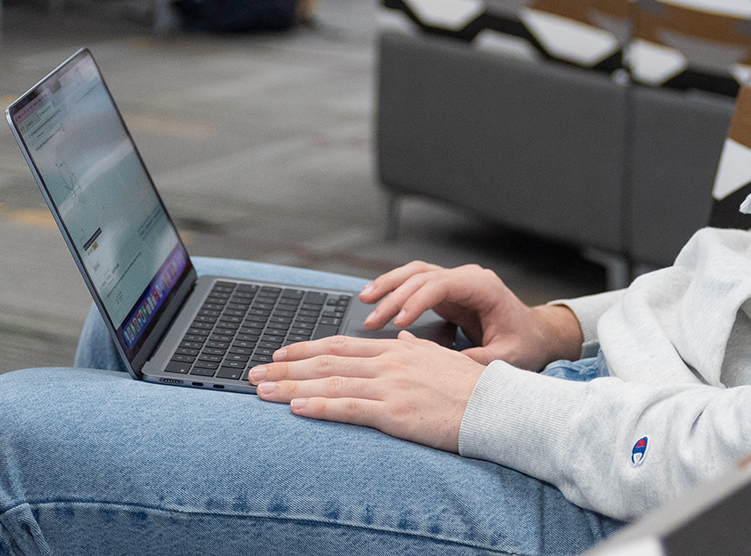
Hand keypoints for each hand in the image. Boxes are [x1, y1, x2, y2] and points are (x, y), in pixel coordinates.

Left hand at [250, 332, 482, 451]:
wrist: (496, 406)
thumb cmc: (474, 387)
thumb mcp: (443, 358)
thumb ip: (419, 347)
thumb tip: (406, 336)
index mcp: (398, 349)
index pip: (341, 345)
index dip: (306, 349)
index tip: (280, 353)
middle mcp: (390, 363)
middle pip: (327, 362)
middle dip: (286, 367)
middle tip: (254, 373)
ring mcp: (391, 387)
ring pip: (330, 384)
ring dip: (291, 388)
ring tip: (262, 391)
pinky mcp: (396, 413)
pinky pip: (349, 409)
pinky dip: (319, 408)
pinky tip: (297, 409)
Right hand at [357, 262, 582, 370]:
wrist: (536, 334)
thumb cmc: (525, 343)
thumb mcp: (506, 357)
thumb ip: (477, 361)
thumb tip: (443, 370)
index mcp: (483, 287)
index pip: (442, 285)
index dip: (417, 301)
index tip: (399, 323)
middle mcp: (467, 278)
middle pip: (423, 277)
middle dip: (395, 296)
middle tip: (372, 320)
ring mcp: (456, 283)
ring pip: (416, 274)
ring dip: (389, 286)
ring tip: (364, 301)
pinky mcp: (447, 294)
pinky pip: (416, 285)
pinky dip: (395, 291)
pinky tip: (376, 301)